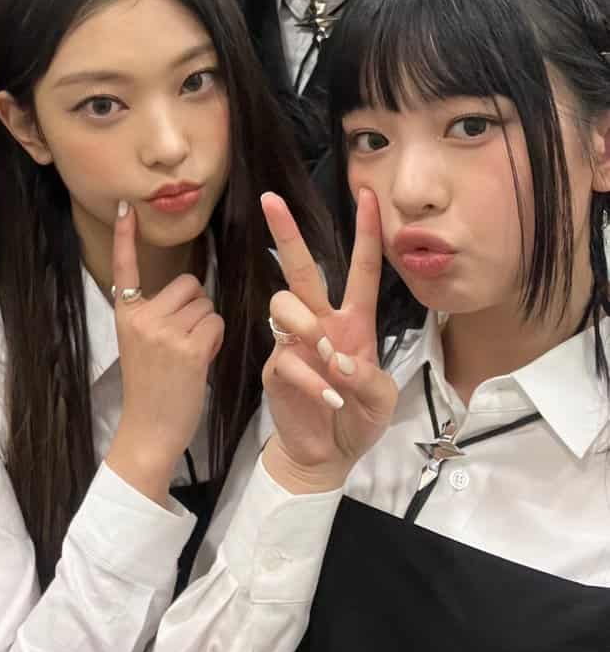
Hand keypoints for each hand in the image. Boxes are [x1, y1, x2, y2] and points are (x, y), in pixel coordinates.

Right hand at [104, 204, 223, 505]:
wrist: (148, 430)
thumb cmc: (150, 388)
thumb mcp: (140, 343)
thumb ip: (158, 315)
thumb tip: (194, 290)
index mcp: (127, 313)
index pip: (125, 268)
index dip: (125, 236)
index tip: (126, 206)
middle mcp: (142, 317)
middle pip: (188, 285)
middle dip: (196, 306)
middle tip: (184, 340)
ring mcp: (165, 331)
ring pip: (206, 304)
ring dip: (208, 325)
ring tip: (190, 354)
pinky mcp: (189, 347)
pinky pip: (216, 323)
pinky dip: (215, 340)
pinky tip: (200, 361)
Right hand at [260, 190, 396, 494]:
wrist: (327, 457)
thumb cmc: (357, 420)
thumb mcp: (380, 401)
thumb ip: (367, 380)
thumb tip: (340, 361)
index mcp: (353, 321)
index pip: (361, 269)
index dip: (366, 232)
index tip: (367, 194)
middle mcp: (320, 322)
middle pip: (300, 269)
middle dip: (285, 232)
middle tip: (271, 199)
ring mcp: (294, 343)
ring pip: (284, 304)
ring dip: (307, 326)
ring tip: (329, 358)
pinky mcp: (275, 369)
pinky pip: (286, 359)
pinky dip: (313, 381)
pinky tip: (330, 401)